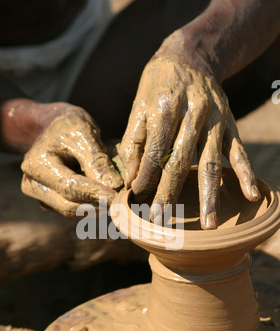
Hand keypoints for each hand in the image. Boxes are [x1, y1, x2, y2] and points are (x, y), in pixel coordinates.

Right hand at [21, 106, 122, 217]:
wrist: (54, 127)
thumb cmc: (71, 127)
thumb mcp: (85, 134)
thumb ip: (98, 161)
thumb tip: (115, 186)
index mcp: (37, 164)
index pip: (69, 186)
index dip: (95, 194)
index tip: (117, 196)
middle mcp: (32, 183)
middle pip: (68, 205)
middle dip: (96, 204)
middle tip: (121, 201)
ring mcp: (38, 194)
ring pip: (70, 211)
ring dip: (94, 207)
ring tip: (114, 196)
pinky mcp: (48, 201)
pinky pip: (70, 210)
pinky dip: (88, 205)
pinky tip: (102, 195)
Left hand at [118, 31, 260, 229]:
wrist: (190, 56)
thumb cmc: (157, 87)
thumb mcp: (139, 107)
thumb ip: (133, 143)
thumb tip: (130, 180)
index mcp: (163, 108)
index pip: (153, 151)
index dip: (145, 177)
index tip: (138, 201)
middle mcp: (190, 113)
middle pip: (180, 161)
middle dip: (170, 193)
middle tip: (163, 220)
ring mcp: (213, 119)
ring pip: (210, 161)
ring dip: (209, 194)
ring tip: (209, 224)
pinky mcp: (229, 123)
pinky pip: (238, 150)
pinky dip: (246, 173)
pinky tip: (252, 195)